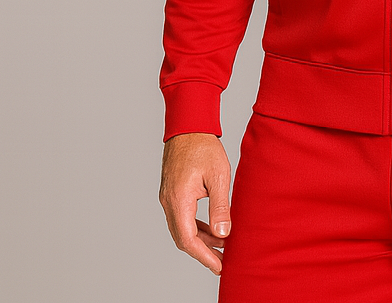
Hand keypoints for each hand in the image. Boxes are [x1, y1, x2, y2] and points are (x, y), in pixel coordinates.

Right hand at [159, 132, 232, 274]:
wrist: (188, 126)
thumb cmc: (204, 147)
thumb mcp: (218, 176)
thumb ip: (220, 207)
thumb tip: (223, 234)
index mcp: (178, 200)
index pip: (188, 239)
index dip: (204, 256)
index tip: (219, 266)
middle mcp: (168, 202)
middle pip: (183, 238)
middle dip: (203, 252)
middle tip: (222, 260)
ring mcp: (168, 198)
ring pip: (181, 228)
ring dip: (200, 239)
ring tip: (222, 245)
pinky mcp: (171, 193)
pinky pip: (181, 217)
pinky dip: (196, 227)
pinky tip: (212, 229)